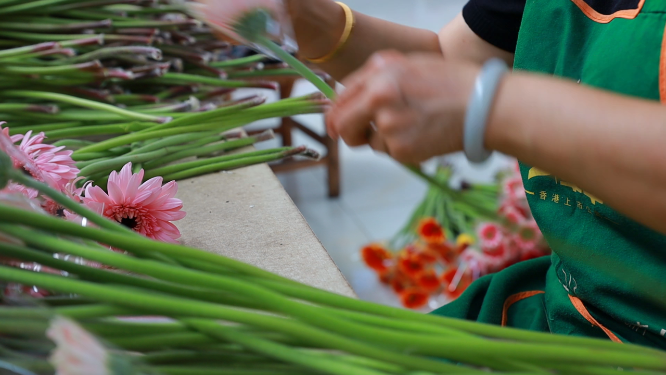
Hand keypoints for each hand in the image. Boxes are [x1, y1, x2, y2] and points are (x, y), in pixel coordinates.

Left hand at [325, 50, 479, 163]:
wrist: (486, 106)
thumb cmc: (454, 84)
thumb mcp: (412, 66)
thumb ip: (379, 79)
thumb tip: (353, 101)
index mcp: (380, 70)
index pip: (342, 95)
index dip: (336, 113)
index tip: (335, 124)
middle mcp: (378, 95)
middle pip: (342, 124)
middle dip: (347, 133)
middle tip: (358, 138)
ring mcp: (388, 124)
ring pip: (370, 142)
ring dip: (384, 140)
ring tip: (415, 127)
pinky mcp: (400, 149)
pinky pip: (391, 153)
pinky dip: (403, 150)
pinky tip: (424, 136)